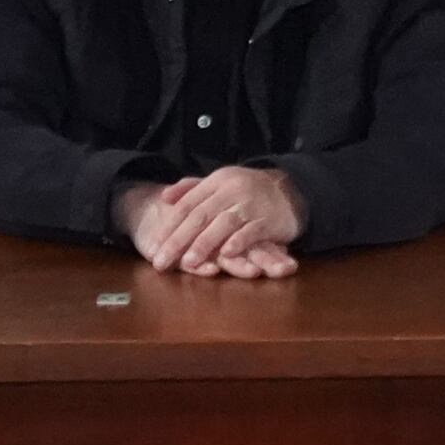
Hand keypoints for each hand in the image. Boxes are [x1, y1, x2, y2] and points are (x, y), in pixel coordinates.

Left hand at [114, 168, 302, 278]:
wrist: (291, 189)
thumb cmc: (249, 191)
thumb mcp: (221, 183)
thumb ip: (193, 189)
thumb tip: (165, 197)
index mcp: (217, 181)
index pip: (187, 204)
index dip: (168, 226)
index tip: (153, 246)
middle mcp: (232, 190)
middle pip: (200, 215)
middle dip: (178, 240)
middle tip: (161, 261)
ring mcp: (252, 204)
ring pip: (223, 224)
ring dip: (205, 244)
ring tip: (188, 262)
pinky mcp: (269, 219)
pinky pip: (252, 231)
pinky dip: (239, 242)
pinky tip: (227, 254)